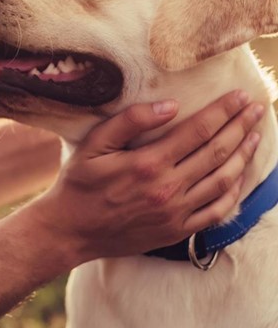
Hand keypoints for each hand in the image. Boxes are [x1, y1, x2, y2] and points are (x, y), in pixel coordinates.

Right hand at [33, 90, 263, 264]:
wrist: (70, 231)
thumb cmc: (79, 184)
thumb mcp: (94, 145)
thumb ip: (130, 121)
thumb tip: (170, 106)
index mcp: (148, 163)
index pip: (198, 130)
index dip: (223, 111)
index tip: (241, 96)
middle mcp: (167, 188)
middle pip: (217, 152)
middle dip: (241, 127)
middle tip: (257, 109)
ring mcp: (175, 213)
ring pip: (223, 180)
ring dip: (243, 156)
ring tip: (255, 136)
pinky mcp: (176, 231)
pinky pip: (216, 211)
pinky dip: (234, 192)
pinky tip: (239, 176)